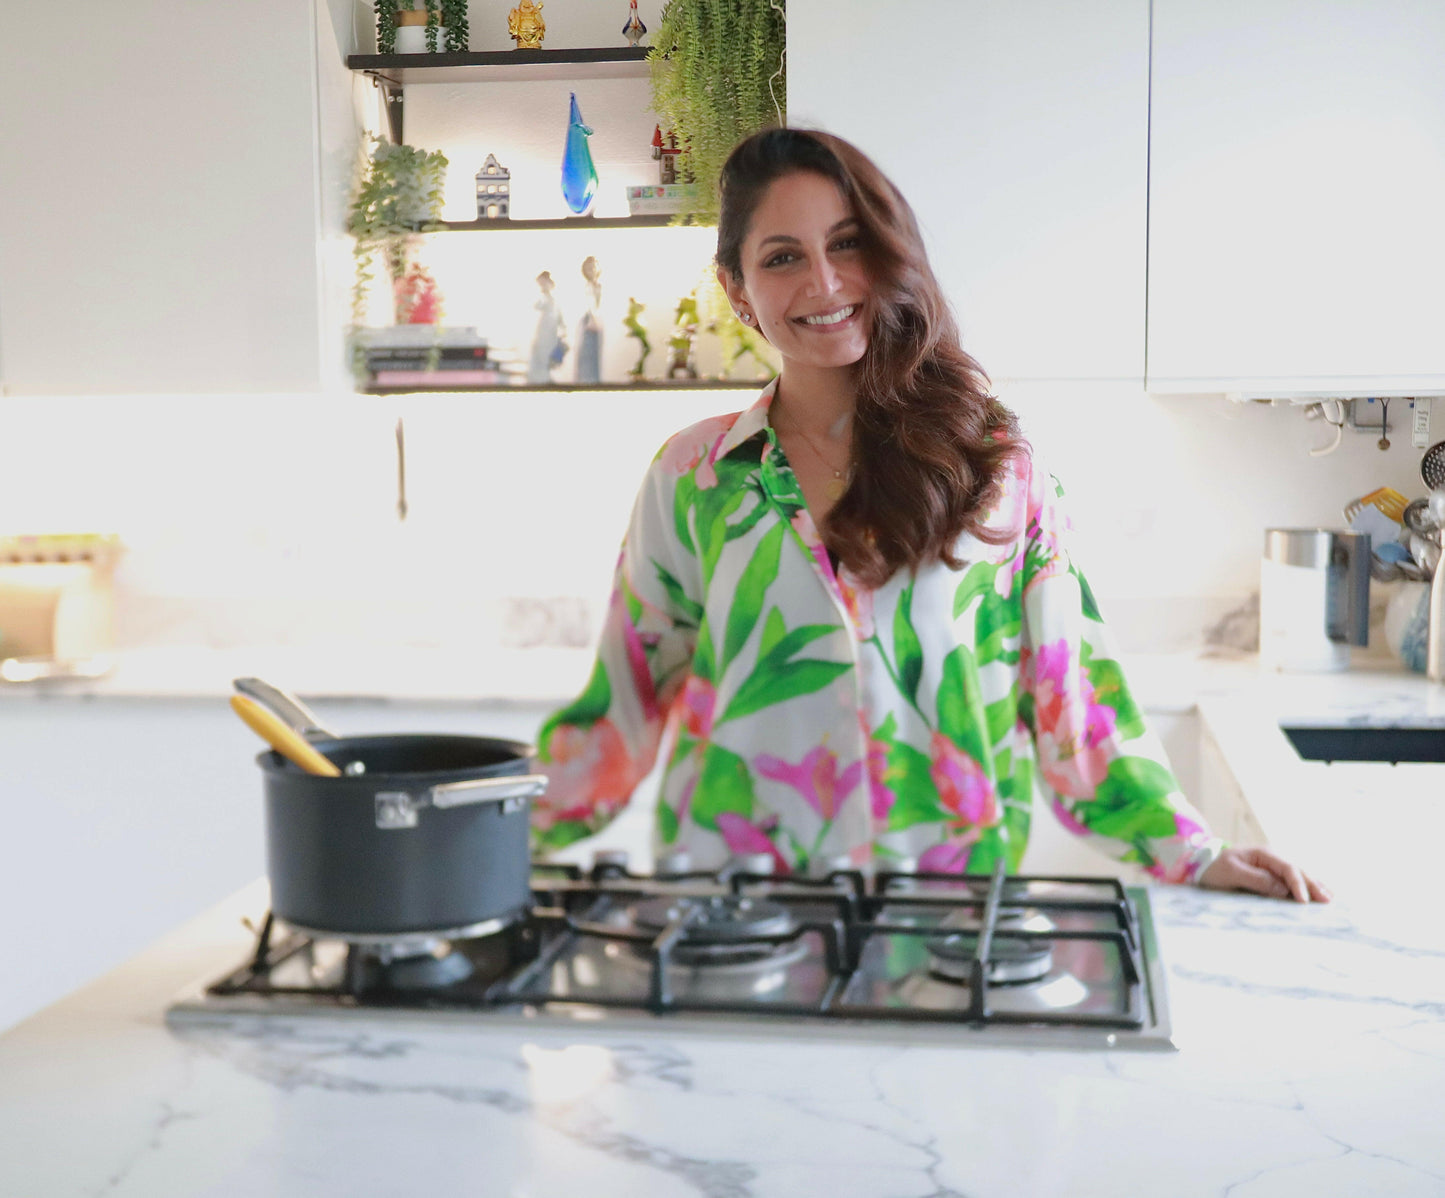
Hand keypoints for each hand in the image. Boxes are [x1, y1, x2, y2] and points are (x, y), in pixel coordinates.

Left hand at [1199, 846, 1330, 902]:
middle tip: (1328, 901)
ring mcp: (1275, 864)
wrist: (1205, 865)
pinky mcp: (1274, 873)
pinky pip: (1294, 878)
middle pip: (1299, 870)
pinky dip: (1308, 885)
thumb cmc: (1216, 869)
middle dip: (1313, 885)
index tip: (1304, 901)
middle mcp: (1273, 857)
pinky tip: (1321, 892)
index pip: (1287, 868)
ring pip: (1300, 873)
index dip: (1297, 884)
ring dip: (1315, 885)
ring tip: (1331, 898)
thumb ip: (1256, 879)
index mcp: (1263, 854)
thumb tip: (1283, 890)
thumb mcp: (1232, 873)